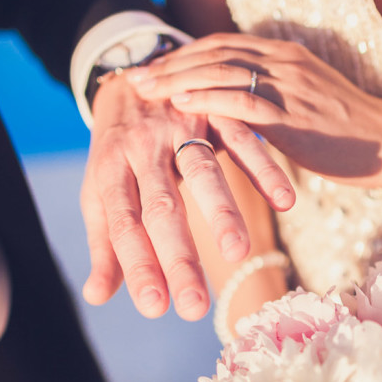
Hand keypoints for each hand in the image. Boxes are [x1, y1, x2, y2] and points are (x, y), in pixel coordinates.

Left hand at [80, 73, 294, 320]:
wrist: (132, 75)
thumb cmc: (117, 149)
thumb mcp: (101, 191)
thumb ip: (104, 244)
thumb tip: (97, 297)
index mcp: (110, 171)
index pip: (123, 225)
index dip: (138, 265)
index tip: (155, 307)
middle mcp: (143, 150)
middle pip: (162, 207)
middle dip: (179, 257)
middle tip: (195, 306)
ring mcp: (179, 128)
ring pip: (202, 171)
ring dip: (221, 213)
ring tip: (237, 254)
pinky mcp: (212, 112)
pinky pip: (241, 141)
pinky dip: (263, 170)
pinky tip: (285, 202)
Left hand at [128, 33, 381, 180]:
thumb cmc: (349, 132)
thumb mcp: (305, 104)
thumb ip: (271, 98)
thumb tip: (233, 113)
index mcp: (285, 55)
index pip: (222, 45)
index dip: (184, 54)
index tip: (153, 66)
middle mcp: (284, 61)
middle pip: (214, 52)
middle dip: (171, 63)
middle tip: (136, 76)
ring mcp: (289, 86)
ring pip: (222, 71)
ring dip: (179, 80)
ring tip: (146, 91)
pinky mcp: (294, 115)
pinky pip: (242, 103)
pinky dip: (208, 100)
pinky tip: (182, 106)